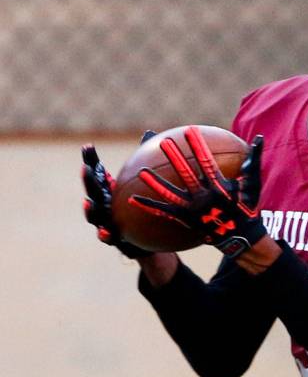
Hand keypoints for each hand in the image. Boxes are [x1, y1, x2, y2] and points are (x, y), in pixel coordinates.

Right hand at [81, 131, 156, 258]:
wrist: (151, 242)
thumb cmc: (143, 210)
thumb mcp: (145, 188)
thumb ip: (144, 164)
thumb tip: (151, 135)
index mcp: (110, 192)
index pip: (98, 174)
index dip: (92, 161)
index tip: (89, 147)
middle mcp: (105, 206)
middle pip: (93, 192)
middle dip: (88, 181)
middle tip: (86, 169)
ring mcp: (107, 223)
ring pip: (93, 216)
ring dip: (89, 209)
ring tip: (87, 202)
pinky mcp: (114, 240)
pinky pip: (108, 237)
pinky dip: (104, 234)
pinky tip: (105, 231)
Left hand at [129, 126, 266, 258]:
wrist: (240, 236)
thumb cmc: (247, 206)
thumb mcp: (252, 184)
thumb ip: (253, 161)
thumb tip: (260, 139)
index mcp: (219, 187)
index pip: (206, 162)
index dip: (198, 146)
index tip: (190, 131)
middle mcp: (204, 197)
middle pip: (186, 174)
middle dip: (175, 158)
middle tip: (164, 142)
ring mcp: (193, 209)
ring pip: (171, 194)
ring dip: (155, 183)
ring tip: (141, 171)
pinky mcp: (185, 219)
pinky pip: (164, 212)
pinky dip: (149, 206)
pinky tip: (133, 199)